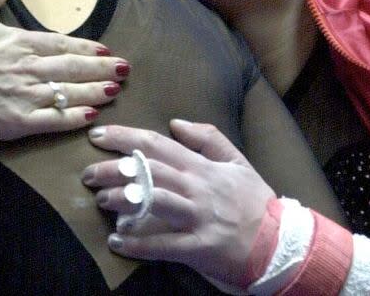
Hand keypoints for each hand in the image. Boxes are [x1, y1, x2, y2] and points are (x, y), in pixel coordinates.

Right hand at [0, 0, 127, 139]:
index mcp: (19, 41)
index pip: (61, 44)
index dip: (85, 48)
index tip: (105, 50)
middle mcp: (29, 67)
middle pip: (73, 67)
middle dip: (101, 68)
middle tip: (124, 70)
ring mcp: (26, 95)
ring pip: (69, 93)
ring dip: (95, 91)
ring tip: (115, 90)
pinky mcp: (18, 121)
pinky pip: (54, 120)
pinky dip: (74, 117)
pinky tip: (91, 115)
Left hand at [81, 120, 275, 288]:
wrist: (282, 244)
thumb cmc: (254, 202)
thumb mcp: (236, 162)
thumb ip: (207, 138)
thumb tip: (176, 122)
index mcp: (201, 166)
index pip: (156, 144)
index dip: (124, 137)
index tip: (97, 136)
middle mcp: (196, 188)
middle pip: (148, 171)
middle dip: (113, 170)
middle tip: (88, 174)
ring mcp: (198, 217)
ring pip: (154, 201)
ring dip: (122, 200)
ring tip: (100, 200)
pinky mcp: (200, 247)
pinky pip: (164, 245)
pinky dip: (138, 244)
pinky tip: (116, 242)